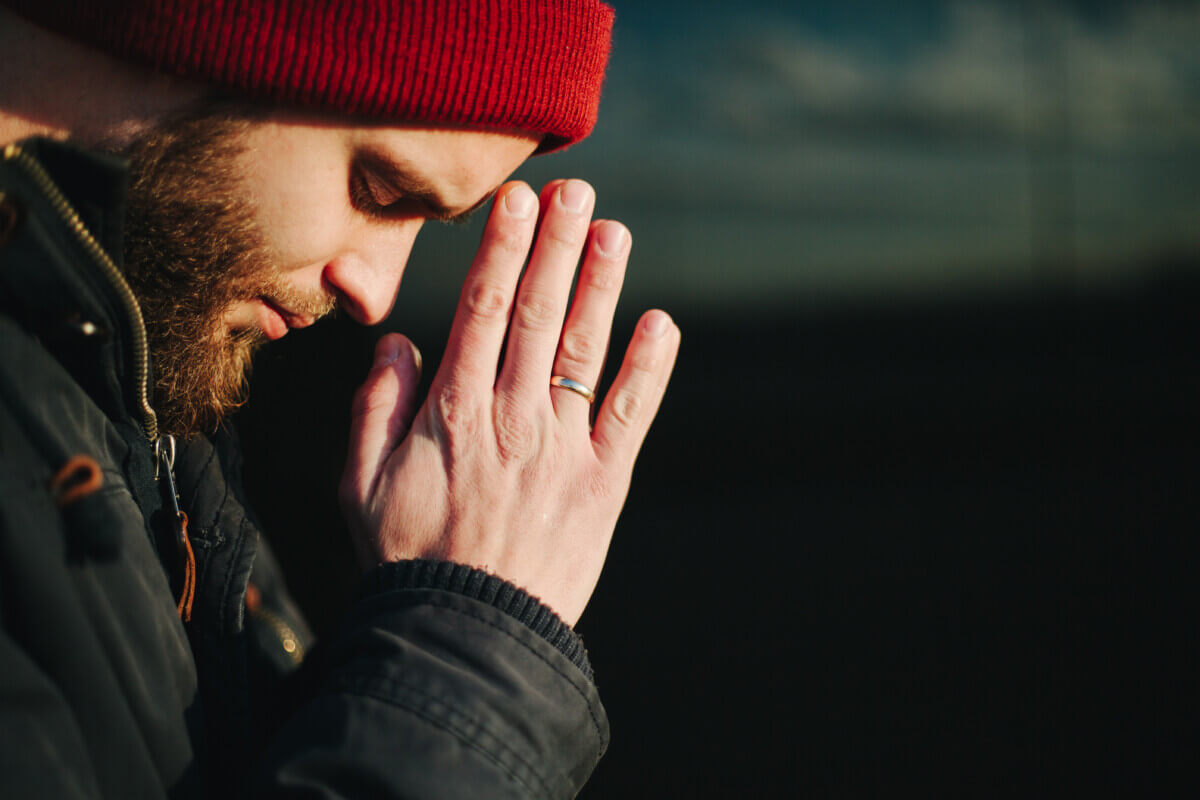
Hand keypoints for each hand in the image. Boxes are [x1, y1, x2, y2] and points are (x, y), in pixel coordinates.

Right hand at [339, 179, 679, 625]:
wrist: (466, 633)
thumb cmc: (407, 559)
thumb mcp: (360, 484)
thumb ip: (374, 406)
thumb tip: (396, 341)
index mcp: (452, 412)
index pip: (482, 311)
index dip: (503, 250)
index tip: (517, 202)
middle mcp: (512, 416)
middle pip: (539, 313)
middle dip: (556, 245)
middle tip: (574, 191)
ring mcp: (563, 447)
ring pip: (585, 348)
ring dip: (601, 285)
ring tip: (614, 231)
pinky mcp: (603, 482)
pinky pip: (631, 413)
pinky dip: (649, 367)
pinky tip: (661, 323)